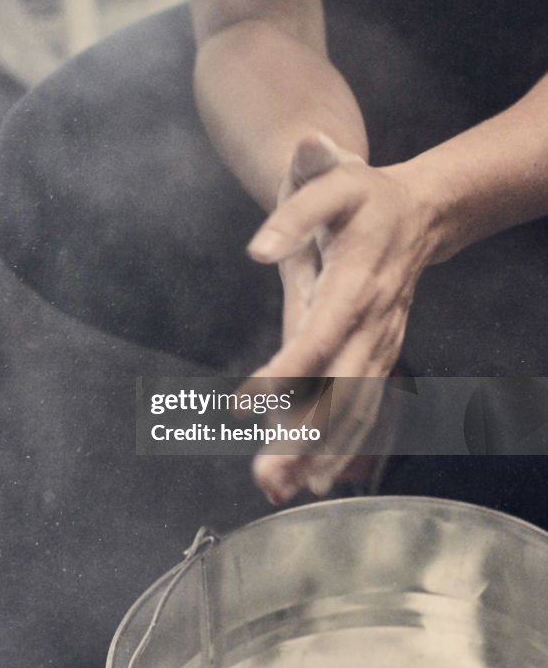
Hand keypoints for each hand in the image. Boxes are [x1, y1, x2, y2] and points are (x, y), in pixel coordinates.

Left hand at [243, 133, 437, 501]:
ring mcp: (381, 341)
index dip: (287, 370)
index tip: (249, 402)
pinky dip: (344, 443)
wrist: (418, 210)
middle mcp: (374, 320)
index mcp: (357, 278)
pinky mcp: (380, 353)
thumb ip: (295, 213)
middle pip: (342, 386)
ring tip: (283, 488)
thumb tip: (259, 250)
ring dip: (323, 451)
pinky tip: (318, 476)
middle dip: (307, 435)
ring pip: (356, 405)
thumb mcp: (330, 179)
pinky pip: (365, 405)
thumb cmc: (363, 194)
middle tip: (268, 476)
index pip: (322, 332)